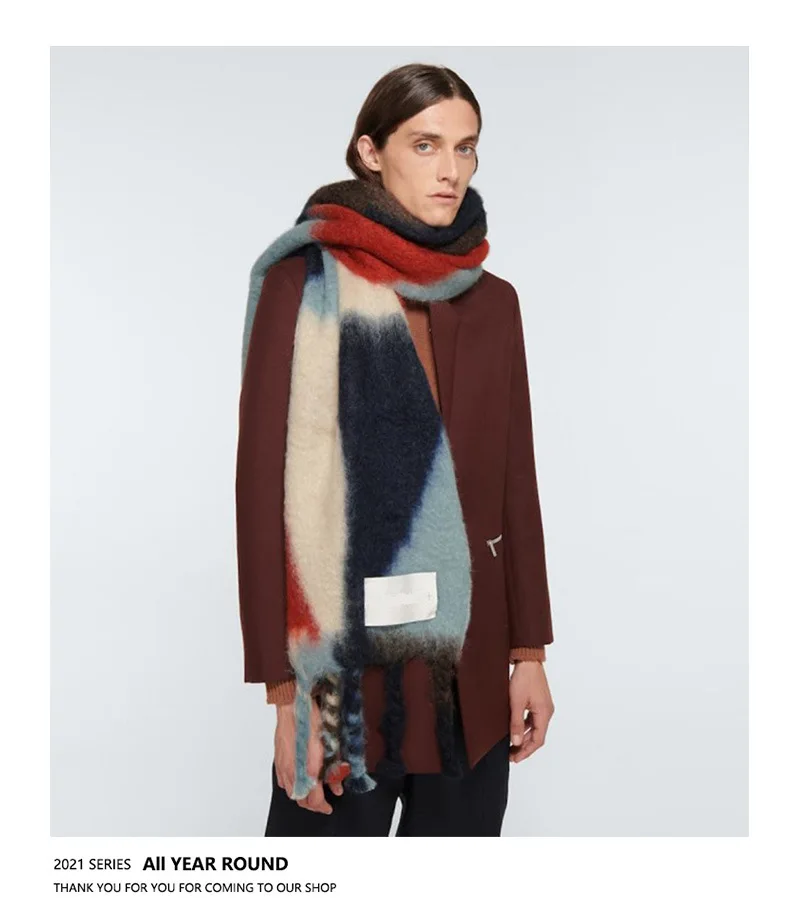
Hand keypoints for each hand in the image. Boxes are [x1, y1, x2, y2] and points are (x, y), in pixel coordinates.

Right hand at [274, 699, 343, 813]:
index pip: (314, 800)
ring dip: (302, 795)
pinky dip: (292, 785)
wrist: (292, 705)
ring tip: (312, 791)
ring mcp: (284, 766)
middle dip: (313, 805)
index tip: (329, 806)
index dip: (323, 807)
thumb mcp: (330, 742)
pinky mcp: (278, 760)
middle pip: (301, 801)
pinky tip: (299, 779)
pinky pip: (283, 781)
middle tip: (322, 802)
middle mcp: (294, 771)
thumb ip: (334, 768)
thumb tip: (337, 787)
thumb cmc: (312, 719)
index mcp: (309, 768)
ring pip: (291, 793)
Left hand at [508, 660, 553, 762]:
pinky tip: (515, 728)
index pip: (537, 740)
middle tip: (511, 754)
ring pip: (534, 728)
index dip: (526, 751)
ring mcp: (543, 706)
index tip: (515, 759)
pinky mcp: (539, 701)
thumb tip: (515, 742)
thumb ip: (516, 724)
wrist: (528, 660)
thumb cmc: (523, 678)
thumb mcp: (516, 703)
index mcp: (544, 714)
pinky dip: (525, 726)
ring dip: (524, 737)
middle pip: (537, 735)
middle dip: (524, 746)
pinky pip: (533, 719)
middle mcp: (547, 712)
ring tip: (511, 744)